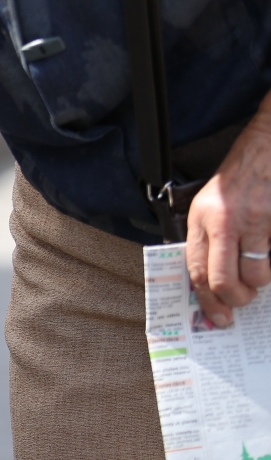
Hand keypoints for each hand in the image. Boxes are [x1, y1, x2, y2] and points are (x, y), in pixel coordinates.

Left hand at [187, 106, 270, 326]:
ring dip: (258, 284)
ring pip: (254, 273)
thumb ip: (207, 237)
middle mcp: (222, 221)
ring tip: (258, 280)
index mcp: (200, 220)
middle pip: (222, 279)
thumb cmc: (239, 176)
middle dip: (233, 300)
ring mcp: (253, 220)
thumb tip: (211, 280)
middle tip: (240, 304)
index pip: (195, 271)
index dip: (205, 300)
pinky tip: (270, 261)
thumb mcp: (210, 204)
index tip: (215, 316)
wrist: (267, 143)